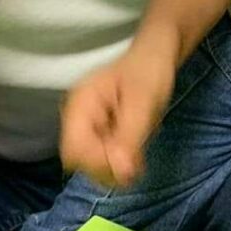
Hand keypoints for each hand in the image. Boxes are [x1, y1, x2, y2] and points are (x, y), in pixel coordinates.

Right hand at [59, 47, 176, 187]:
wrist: (157, 56)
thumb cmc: (149, 71)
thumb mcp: (143, 104)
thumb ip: (129, 138)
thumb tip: (121, 174)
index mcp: (80, 104)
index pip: (72, 150)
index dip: (97, 162)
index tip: (127, 161)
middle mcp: (78, 117)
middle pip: (82, 160)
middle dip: (111, 164)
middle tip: (139, 156)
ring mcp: (88, 126)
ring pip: (95, 163)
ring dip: (120, 162)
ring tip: (140, 143)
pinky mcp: (100, 132)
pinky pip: (106, 157)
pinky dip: (124, 157)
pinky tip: (138, 142)